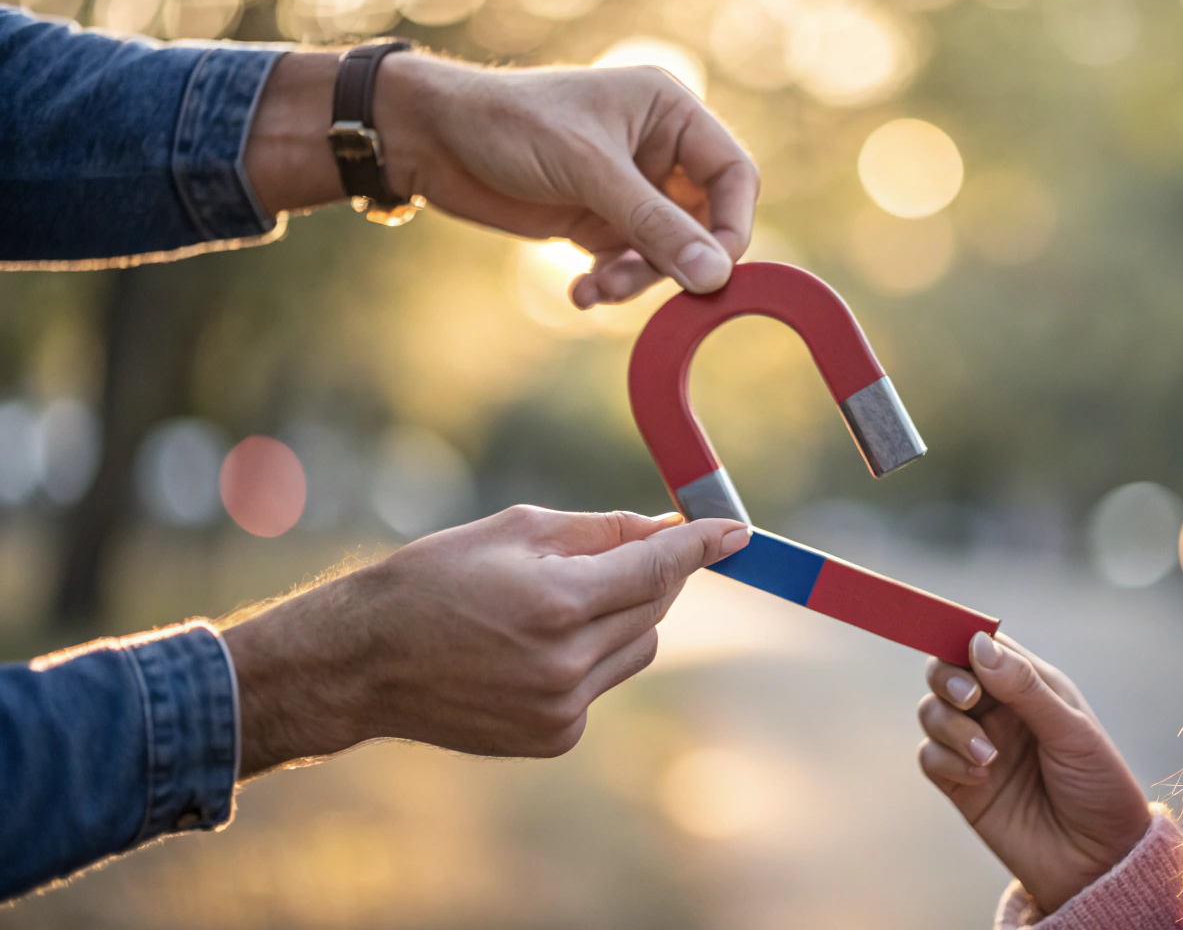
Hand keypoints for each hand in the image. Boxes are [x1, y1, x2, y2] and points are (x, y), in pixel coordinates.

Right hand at [223, 506, 747, 777]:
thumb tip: (664, 527)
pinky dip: (594, 655)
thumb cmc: (434, 579)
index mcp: (558, 604)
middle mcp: (566, 665)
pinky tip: (539, 643)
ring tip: (565, 598)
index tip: (735, 533)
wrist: (365, 661)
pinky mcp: (553, 738)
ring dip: (626, 616)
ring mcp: (561, 710)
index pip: (658, 570)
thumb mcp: (515, 530)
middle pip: (657, 610)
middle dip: (656, 575)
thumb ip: (600, 531)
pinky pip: (604, 683)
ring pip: (640, 649)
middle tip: (636, 549)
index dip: (699, 546)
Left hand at [245, 51, 758, 307]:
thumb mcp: (588, 170)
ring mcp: (628, 190)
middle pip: (704, 222)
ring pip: (666, 252)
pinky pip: (627, 266)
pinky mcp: (597, 222)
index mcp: (669, 112)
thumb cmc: (508, 125)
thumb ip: (655, 224)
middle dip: (675, 260)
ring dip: (638, 278)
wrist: (428, 139)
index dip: (733, 225)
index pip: (734, 175)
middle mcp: (658, 150)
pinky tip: (580, 292)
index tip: (715, 270)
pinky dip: (610, 285)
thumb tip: (716, 276)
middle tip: (642, 283)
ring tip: (598, 287)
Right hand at [917, 632, 1150, 914]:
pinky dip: (948, 760)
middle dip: (947, 677)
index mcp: (1029, 686)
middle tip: (969, 697)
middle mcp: (998, 710)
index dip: (965, 638)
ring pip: (932, 711)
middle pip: (946, 671)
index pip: (983, 645)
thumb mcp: (1072, 733)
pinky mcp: (960, 784)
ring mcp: (976, 745)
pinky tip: (981, 777)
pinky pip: (930, 756)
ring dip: (952, 726)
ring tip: (989, 756)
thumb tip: (978, 643)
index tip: (961, 646)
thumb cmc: (1099, 789)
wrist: (1099, 862)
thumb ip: (1024, 688)